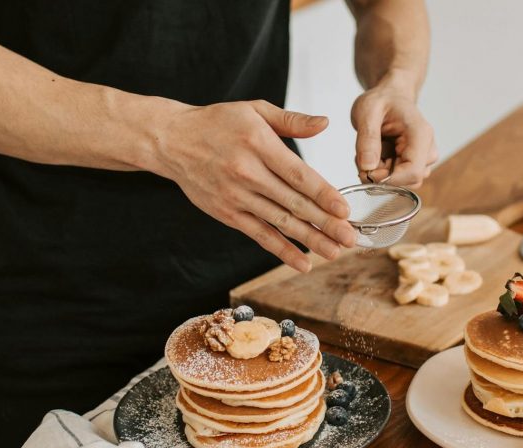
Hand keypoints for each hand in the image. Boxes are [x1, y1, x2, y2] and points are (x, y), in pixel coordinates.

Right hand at [156, 100, 355, 272]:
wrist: (172, 141)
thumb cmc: (218, 123)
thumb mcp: (254, 110)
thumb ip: (291, 120)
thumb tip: (325, 123)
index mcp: (259, 144)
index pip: (297, 174)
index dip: (323, 194)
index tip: (344, 210)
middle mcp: (247, 173)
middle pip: (293, 203)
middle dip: (325, 223)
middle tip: (350, 238)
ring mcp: (236, 197)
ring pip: (280, 222)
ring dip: (310, 240)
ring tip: (334, 252)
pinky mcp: (228, 214)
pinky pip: (259, 235)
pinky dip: (282, 250)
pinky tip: (303, 262)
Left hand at [350, 79, 436, 187]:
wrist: (390, 97)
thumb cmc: (382, 100)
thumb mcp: (367, 112)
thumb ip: (367, 139)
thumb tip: (368, 167)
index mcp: (420, 134)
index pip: (413, 171)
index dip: (389, 179)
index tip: (368, 169)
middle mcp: (427, 150)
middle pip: (407, 181)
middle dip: (380, 175)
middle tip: (363, 154)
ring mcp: (423, 160)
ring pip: (400, 183)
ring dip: (378, 174)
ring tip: (369, 151)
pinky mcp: (414, 166)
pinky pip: (396, 181)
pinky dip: (380, 173)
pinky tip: (375, 156)